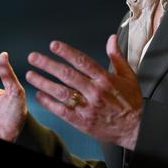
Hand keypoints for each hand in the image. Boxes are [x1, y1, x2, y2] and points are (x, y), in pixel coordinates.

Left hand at [25, 34, 142, 149]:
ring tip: (31, 75)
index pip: (82, 61)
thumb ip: (116, 56)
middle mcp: (95, 91)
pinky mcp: (82, 121)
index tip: (53, 45)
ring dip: (44, 83)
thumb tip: (111, 38)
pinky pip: (62, 111)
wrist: (136, 128)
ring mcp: (88, 107)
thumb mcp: (128, 75)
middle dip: (48, 65)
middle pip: (67, 75)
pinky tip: (39, 95)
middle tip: (34, 57)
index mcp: (105, 79)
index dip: (66, 52)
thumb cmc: (131, 101)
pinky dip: (49, 103)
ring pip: (61, 93)